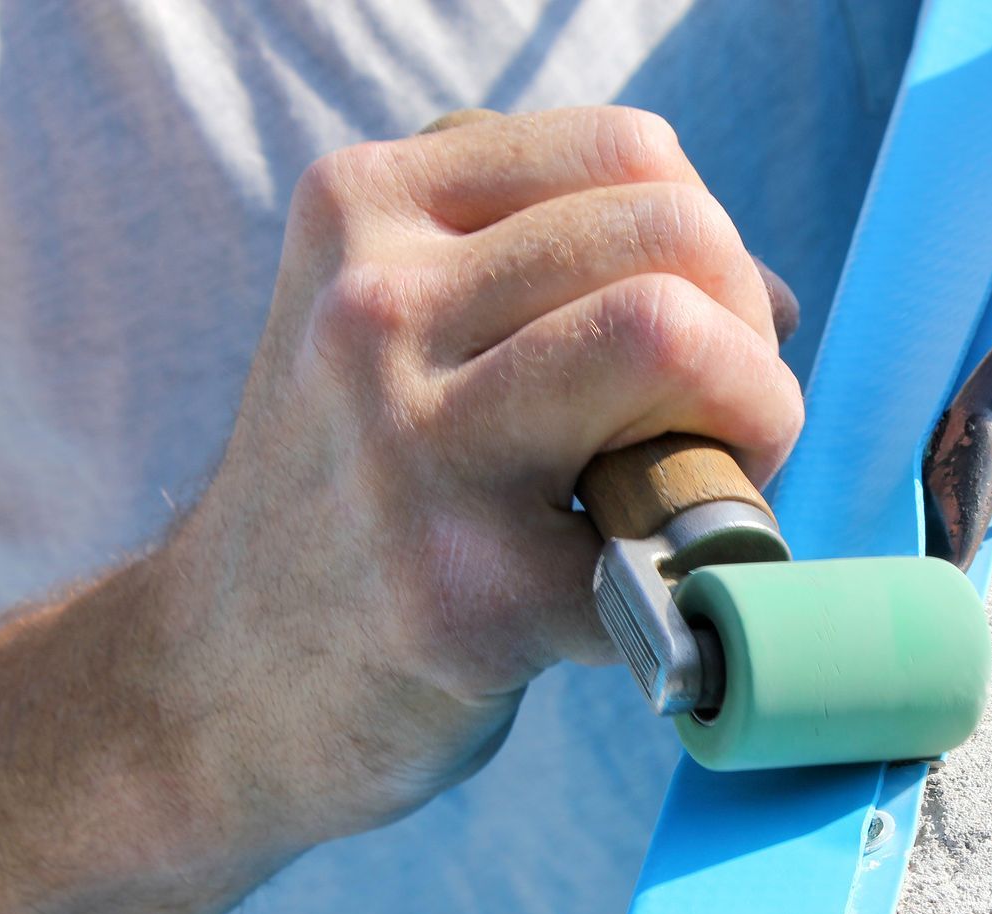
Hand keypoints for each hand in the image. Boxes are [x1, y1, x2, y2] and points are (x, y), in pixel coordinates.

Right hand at [153, 107, 803, 849]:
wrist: (223, 683)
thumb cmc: (362, 494)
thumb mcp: (400, 317)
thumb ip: (552, 257)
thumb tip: (768, 295)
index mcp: (365, 210)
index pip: (630, 153)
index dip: (709, 245)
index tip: (693, 331)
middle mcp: (372, 308)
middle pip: (671, 233)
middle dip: (748, 331)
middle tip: (722, 422)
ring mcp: (412, 449)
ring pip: (671, 336)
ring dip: (753, 418)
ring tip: (703, 486)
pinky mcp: (464, 592)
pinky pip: (670, 535)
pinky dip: (697, 569)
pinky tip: (636, 590)